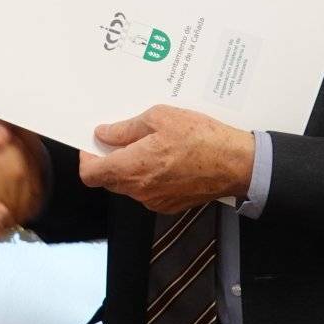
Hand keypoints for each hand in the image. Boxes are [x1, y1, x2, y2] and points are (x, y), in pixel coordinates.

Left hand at [78, 104, 254, 213]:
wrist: (237, 164)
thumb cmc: (201, 139)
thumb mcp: (160, 118)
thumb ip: (126, 129)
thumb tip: (105, 134)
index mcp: (132, 168)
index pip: (91, 174)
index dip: (87, 158)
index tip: (92, 144)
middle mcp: (139, 190)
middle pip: (108, 179)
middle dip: (108, 160)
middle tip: (121, 138)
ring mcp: (154, 200)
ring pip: (128, 185)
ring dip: (130, 167)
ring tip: (149, 144)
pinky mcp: (169, 204)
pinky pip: (147, 191)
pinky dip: (148, 176)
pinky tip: (165, 158)